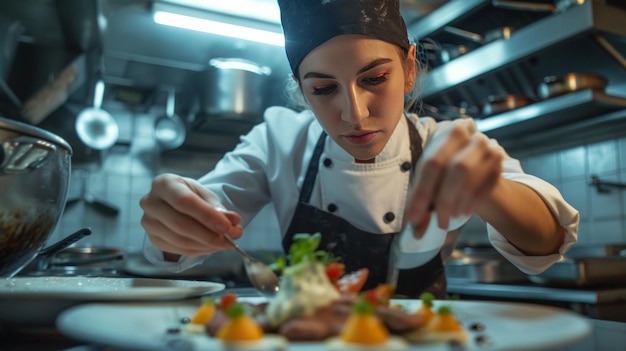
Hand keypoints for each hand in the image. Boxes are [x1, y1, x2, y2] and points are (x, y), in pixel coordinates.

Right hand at [140, 173, 242, 256]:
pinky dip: (199, 250)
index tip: (227, 227)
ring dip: (206, 245)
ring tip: (225, 243)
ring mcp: (149, 222)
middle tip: (231, 239)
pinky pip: (179, 249)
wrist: (174, 202)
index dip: (207, 216)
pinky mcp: (153, 239)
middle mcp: (151, 202)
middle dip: (209, 235)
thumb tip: (233, 221)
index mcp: (164, 184)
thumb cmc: (190, 195)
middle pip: (181, 224)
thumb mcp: (204, 195)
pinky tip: (212, 246)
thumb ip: (218, 208)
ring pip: (180, 240)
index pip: (185, 202)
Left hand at [406, 119, 503, 237]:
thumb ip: (422, 201)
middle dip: (445, 200)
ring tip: (449, 217)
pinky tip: (464, 211)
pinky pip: (489, 182)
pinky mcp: (499, 160)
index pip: (432, 164)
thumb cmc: (444, 170)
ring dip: (460, 202)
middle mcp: (469, 135)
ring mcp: (487, 146)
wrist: (474, 164)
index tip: (414, 218)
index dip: (422, 194)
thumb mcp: (429, 180)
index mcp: (445, 133)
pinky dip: (474, 200)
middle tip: (439, 222)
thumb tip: (416, 226)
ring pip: (474, 175)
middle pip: (458, 168)